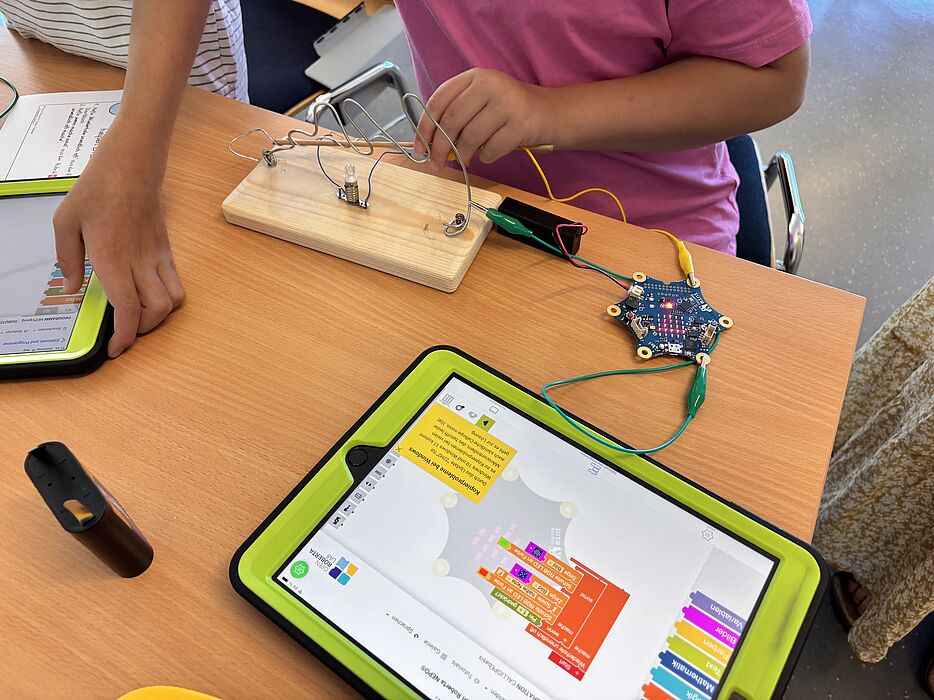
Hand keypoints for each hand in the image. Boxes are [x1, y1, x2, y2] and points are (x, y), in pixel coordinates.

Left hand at [53, 123, 184, 357]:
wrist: (131, 166)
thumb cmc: (98, 188)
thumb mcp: (65, 222)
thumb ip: (68, 260)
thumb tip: (73, 288)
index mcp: (113, 258)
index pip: (129, 308)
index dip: (126, 336)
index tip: (115, 348)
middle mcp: (140, 262)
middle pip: (157, 311)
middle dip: (142, 331)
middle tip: (124, 332)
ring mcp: (158, 256)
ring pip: (174, 301)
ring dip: (160, 316)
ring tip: (140, 316)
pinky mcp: (167, 250)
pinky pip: (177, 283)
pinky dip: (168, 299)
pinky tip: (149, 295)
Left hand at [415, 68, 553, 170]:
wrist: (551, 112)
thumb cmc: (509, 110)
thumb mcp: (481, 101)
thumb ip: (456, 115)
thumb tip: (430, 144)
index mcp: (475, 76)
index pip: (439, 101)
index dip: (425, 127)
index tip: (420, 147)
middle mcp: (490, 85)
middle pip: (452, 121)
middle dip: (440, 147)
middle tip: (436, 163)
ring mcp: (507, 104)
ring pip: (470, 138)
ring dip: (464, 155)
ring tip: (466, 159)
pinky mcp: (521, 125)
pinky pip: (491, 150)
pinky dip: (486, 157)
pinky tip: (490, 153)